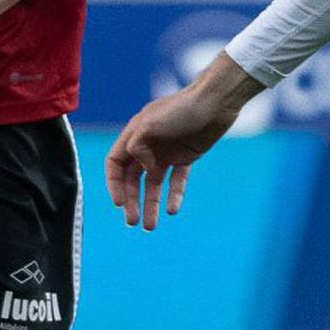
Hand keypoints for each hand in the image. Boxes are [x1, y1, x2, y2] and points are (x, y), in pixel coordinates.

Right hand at [105, 56, 257, 230]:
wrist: (215, 102)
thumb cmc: (181, 108)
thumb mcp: (150, 123)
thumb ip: (137, 146)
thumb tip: (144, 169)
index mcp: (134, 134)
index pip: (115, 163)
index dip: (114, 184)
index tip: (119, 203)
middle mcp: (148, 145)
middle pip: (133, 178)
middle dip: (131, 200)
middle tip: (132, 222)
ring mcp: (167, 152)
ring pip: (153, 183)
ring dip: (150, 204)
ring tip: (150, 227)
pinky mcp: (186, 157)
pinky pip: (176, 180)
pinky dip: (174, 195)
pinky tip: (173, 210)